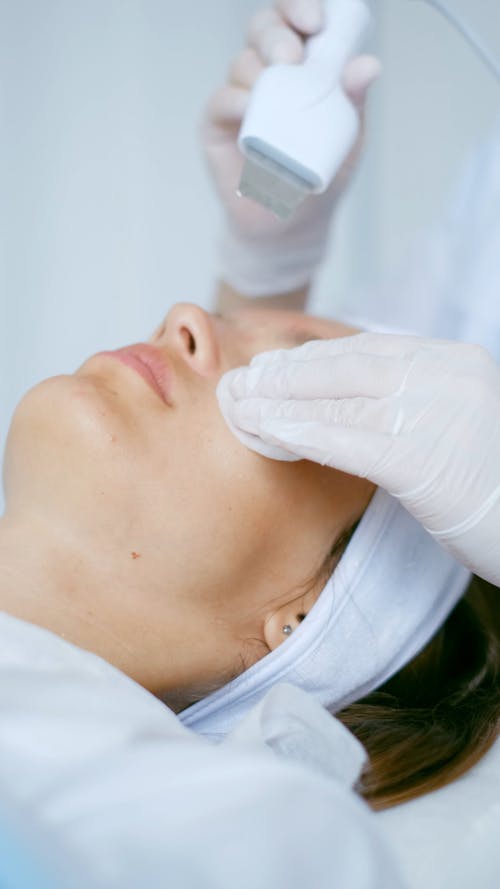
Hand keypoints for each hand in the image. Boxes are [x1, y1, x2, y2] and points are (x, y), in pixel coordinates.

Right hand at [203, 0, 379, 294]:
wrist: (290, 223)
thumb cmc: (319, 175)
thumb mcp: (346, 138)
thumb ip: (353, 100)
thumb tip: (369, 66)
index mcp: (300, 66)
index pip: (295, 21)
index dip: (300, 8)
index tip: (316, 21)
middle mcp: (267, 73)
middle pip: (263, 30)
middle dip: (276, 33)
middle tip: (292, 56)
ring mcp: (240, 97)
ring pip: (242, 62)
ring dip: (257, 69)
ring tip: (273, 89)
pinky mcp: (218, 124)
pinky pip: (221, 99)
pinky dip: (235, 100)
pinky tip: (249, 108)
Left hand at [225, 333, 499, 583]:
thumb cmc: (494, 484)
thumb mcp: (458, 424)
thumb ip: (414, 401)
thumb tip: (347, 400)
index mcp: (454, 361)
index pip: (368, 349)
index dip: (312, 358)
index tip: (275, 366)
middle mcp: (446, 376)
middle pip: (346, 368)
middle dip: (286, 376)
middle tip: (241, 383)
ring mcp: (436, 412)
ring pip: (339, 400)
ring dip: (280, 403)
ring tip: (240, 406)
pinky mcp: (423, 459)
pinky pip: (348, 440)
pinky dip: (303, 433)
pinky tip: (269, 432)